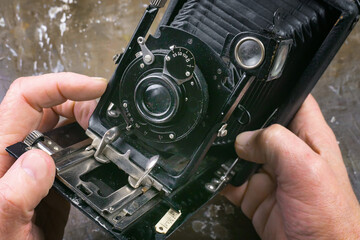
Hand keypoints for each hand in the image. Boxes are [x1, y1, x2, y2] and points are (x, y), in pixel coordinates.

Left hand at [0, 73, 106, 239]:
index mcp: (0, 152)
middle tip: (105, 114)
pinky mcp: (50, 174)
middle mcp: (18, 151)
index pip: (28, 98)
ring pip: (61, 122)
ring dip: (86, 118)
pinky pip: (70, 145)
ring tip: (106, 124)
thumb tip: (42, 161)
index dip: (62, 84)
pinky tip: (100, 145)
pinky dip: (89, 138)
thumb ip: (15, 194)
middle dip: (81, 101)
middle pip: (49, 104)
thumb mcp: (2, 226)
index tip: (94, 88)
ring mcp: (36, 162)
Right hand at [223, 95, 359, 238]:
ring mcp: (268, 173)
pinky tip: (212, 175)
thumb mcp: (306, 167)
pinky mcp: (254, 194)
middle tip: (224, 127)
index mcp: (307, 138)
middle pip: (258, 126)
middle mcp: (287, 153)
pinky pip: (229, 180)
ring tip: (215, 152)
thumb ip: (275, 142)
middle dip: (239, 125)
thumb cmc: (329, 217)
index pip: (294, 101)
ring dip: (225, 153)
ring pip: (239, 153)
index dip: (275, 91)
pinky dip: (218, 177)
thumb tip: (243, 140)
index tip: (252, 90)